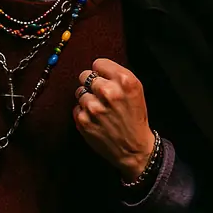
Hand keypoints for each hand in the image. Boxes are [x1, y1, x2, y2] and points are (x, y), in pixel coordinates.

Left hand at [73, 58, 155, 180]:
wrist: (134, 148)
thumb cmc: (135, 118)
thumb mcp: (136, 91)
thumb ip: (117, 75)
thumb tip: (96, 67)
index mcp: (124, 81)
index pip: (98, 63)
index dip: (101, 72)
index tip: (104, 79)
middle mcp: (108, 91)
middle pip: (85, 75)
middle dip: (91, 84)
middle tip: (101, 96)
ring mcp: (94, 107)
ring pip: (79, 92)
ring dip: (87, 99)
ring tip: (100, 109)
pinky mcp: (83, 120)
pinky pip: (76, 107)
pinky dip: (83, 113)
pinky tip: (96, 119)